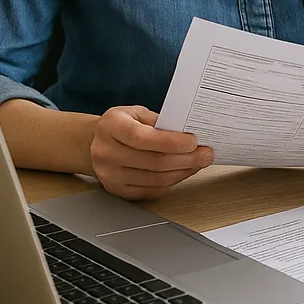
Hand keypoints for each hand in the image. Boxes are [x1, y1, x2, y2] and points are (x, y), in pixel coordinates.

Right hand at [89, 105, 214, 200]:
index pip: (143, 138)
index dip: (171, 142)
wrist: (97, 142)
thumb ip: (160, 121)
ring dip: (183, 172)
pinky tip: (182, 172)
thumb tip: (189, 132)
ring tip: (198, 163)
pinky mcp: (117, 190)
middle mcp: (106, 152)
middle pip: (153, 162)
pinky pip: (151, 191)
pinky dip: (172, 182)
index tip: (193, 141)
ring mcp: (109, 174)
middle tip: (206, 154)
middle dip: (186, 159)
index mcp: (111, 126)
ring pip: (156, 179)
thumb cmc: (122, 124)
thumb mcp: (137, 112)